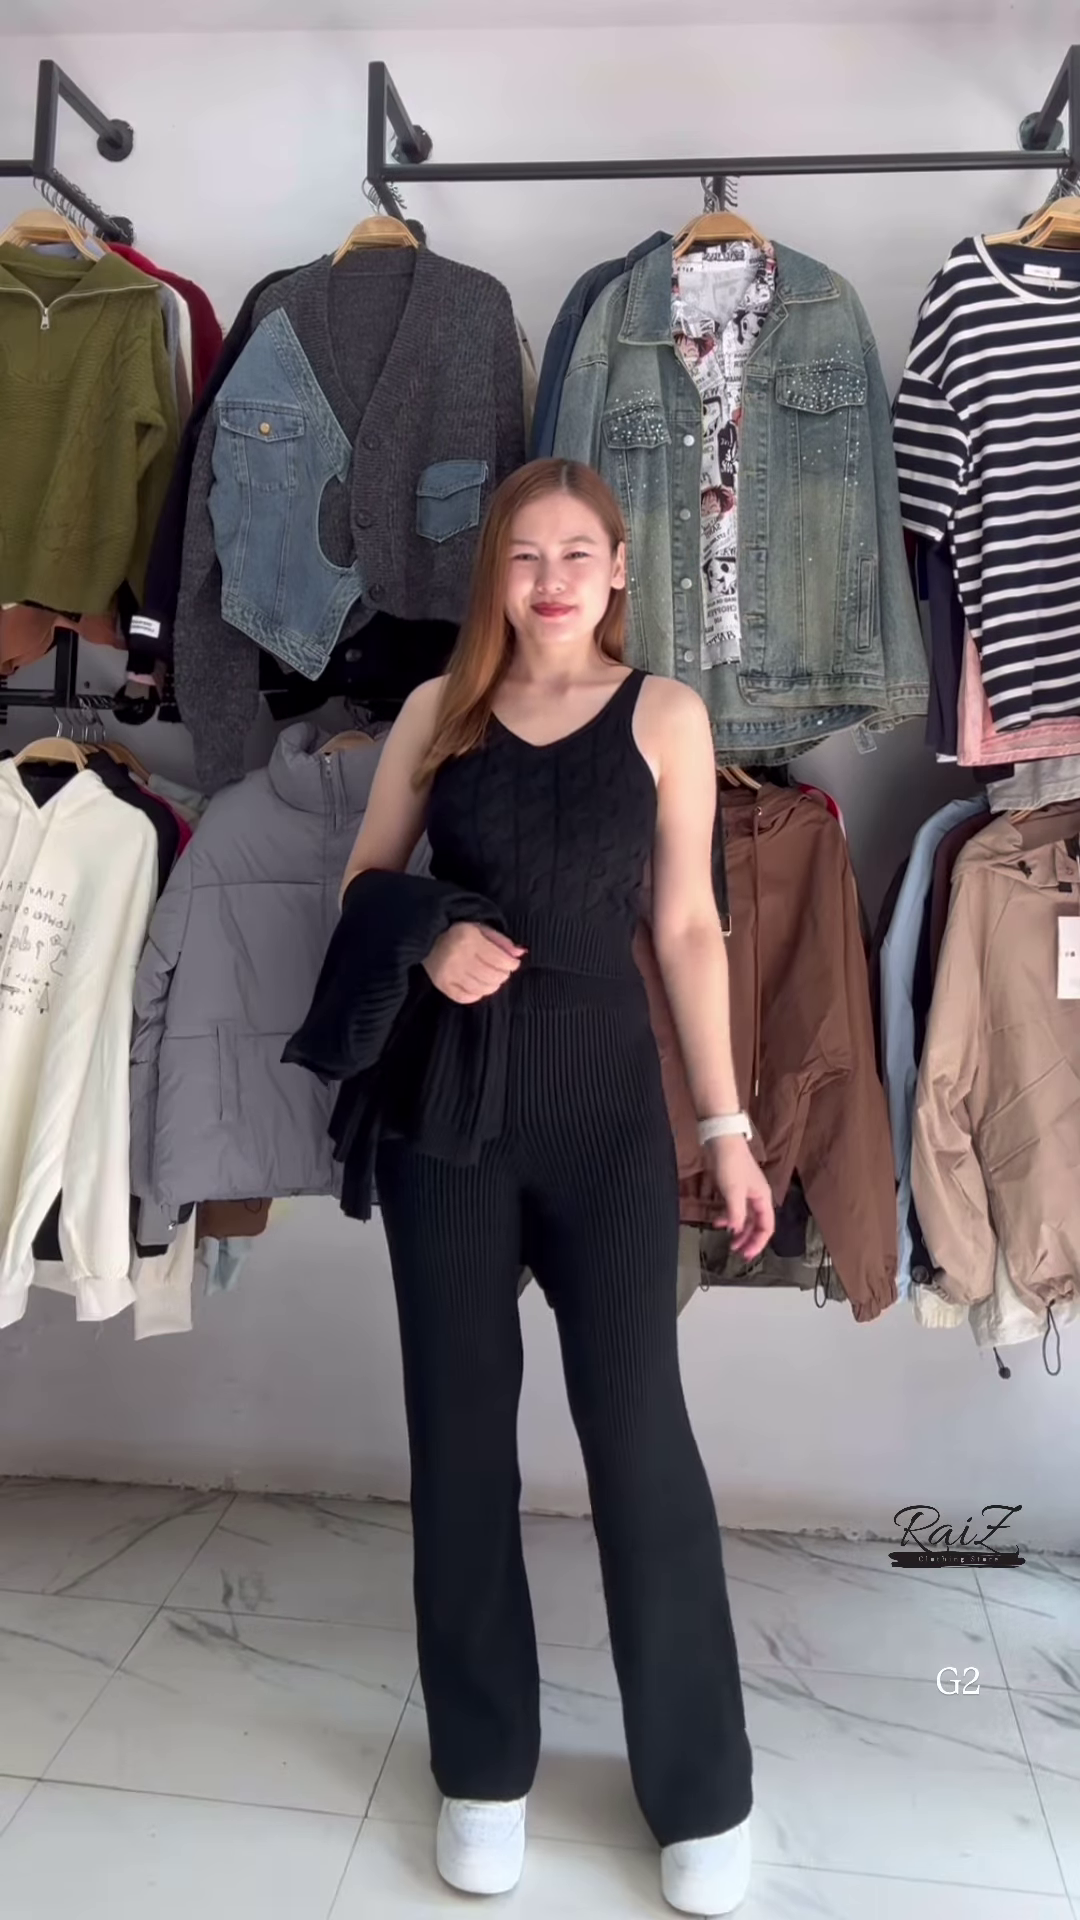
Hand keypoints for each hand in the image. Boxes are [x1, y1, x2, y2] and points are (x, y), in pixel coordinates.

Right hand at [423, 923, 525, 1003]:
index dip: (511, 964)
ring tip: (493, 979)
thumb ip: (501, 941)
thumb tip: (520, 954)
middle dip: (503, 975)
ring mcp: (449, 973)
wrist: (425, 937)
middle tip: (503, 971)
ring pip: (481, 988)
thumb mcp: (480, 928)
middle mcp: (458, 957)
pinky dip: (477, 994)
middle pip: (492, 976)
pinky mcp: (442, 984)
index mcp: (469, 939)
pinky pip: (465, 997)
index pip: (499, 959)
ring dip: (492, 986)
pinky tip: (479, 987)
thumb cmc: (457, 931)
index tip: (513, 964)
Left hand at [705, 1135, 774, 1260]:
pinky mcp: (734, 1188)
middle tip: (737, 1253)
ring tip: (728, 1242)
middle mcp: (757, 1197)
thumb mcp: (733, 1192)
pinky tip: (718, 1222)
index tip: (747, 1255)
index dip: (758, 1243)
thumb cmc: (731, 1164)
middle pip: (756, 1225)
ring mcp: (745, 1193)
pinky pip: (734, 1209)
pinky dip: (728, 1217)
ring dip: (738, 1231)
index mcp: (763, 1199)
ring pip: (745, 1218)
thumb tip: (737, 1232)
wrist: (721, 1141)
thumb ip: (736, 1214)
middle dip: (748, 1240)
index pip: (766, 1227)